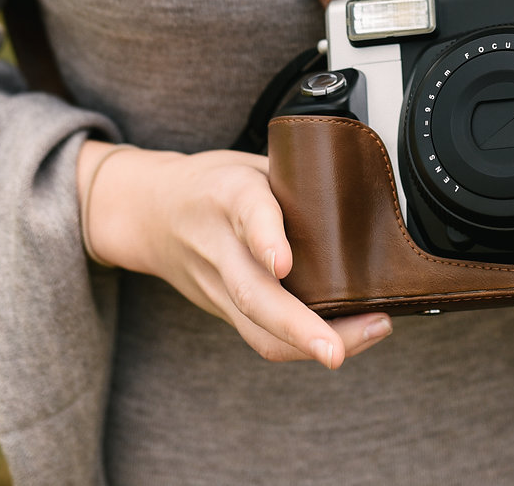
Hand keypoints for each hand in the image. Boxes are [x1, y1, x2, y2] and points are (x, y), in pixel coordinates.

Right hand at [77, 141, 391, 367]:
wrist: (148, 213)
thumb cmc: (213, 185)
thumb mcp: (250, 164)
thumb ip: (294, 182)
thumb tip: (366, 194)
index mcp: (229, 195)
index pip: (247, 213)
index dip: (265, 238)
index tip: (283, 262)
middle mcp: (219, 245)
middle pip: (252, 293)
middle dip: (296, 326)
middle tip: (334, 349)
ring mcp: (217, 286)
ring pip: (255, 329)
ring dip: (306, 345)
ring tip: (359, 341)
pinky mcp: (221, 310)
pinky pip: (260, 336)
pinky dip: (302, 344)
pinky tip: (346, 341)